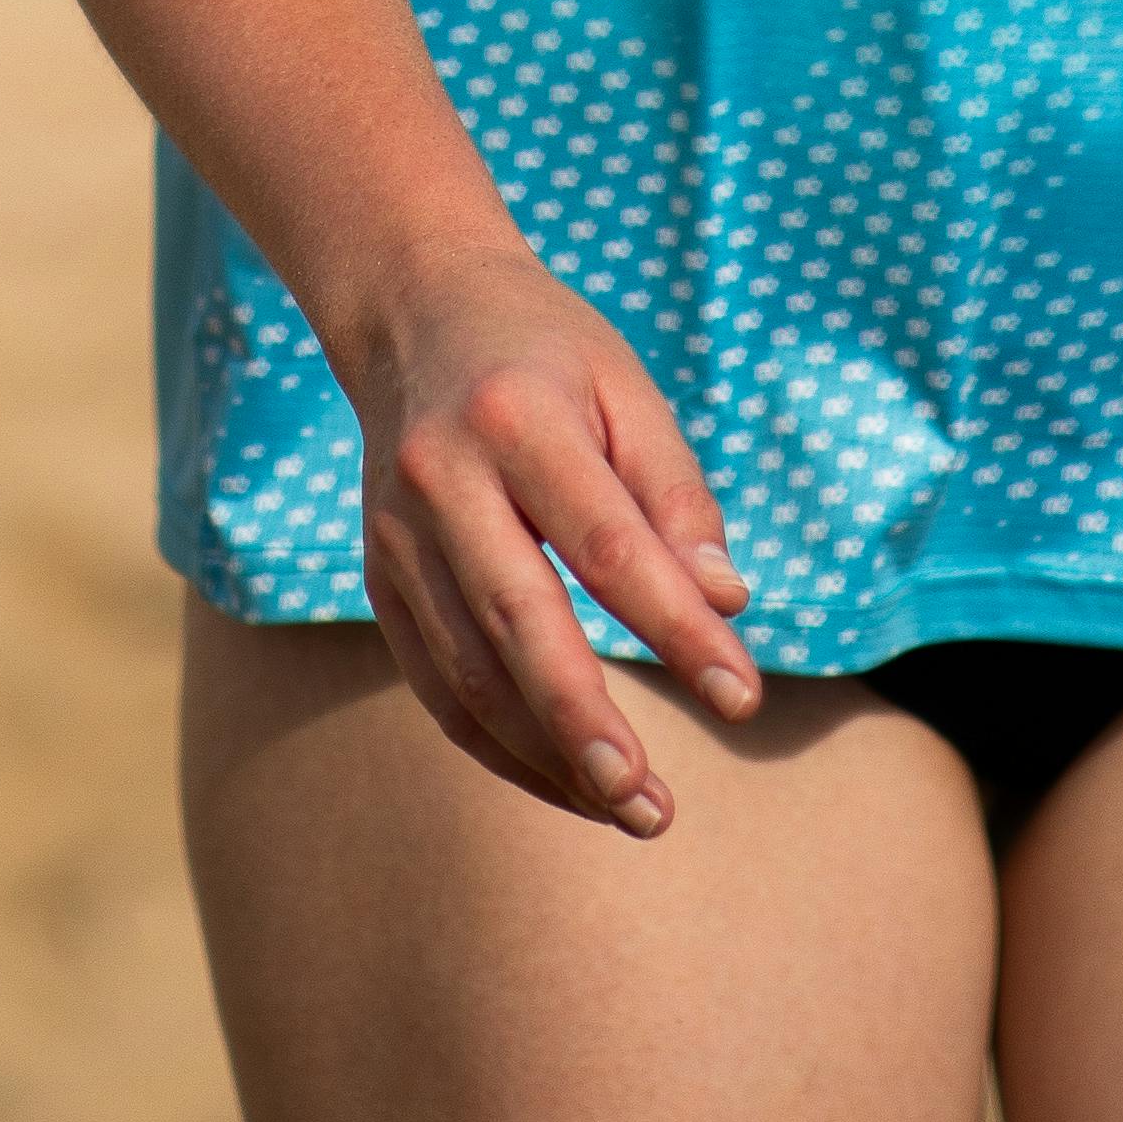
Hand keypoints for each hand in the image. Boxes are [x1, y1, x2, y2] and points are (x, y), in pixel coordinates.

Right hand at [339, 231, 761, 833]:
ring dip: (545, 757)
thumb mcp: (627, 387)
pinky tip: (564, 781)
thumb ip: (675, 493)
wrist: (415, 312)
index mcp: (519, 418)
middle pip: (518, 623)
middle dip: (585, 723)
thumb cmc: (550, 352)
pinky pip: (437, 684)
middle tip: (653, 804)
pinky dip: (498, 745)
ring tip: (628, 809)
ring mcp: (396, 538)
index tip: (742, 695)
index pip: (608, 545)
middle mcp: (442, 481)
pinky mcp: (379, 580)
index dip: (678, 628)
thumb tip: (726, 603)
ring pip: (467, 674)